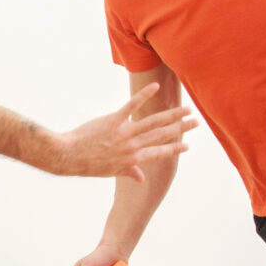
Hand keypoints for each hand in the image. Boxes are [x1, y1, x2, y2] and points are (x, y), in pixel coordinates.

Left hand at [50, 84, 196, 178]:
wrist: (69, 156)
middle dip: (181, 128)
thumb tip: (140, 178)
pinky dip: (144, 96)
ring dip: (172, 115)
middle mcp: (133, 147)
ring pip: (153, 122)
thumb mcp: (111, 172)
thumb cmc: (89, 164)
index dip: (175, 149)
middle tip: (196, 121)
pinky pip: (132, 106)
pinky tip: (155, 87)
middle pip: (162, 135)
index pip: (160, 153)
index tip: (188, 145)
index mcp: (133, 159)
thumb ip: (129, 172)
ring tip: (185, 108)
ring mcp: (124, 133)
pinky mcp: (113, 121)